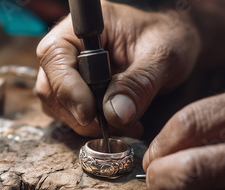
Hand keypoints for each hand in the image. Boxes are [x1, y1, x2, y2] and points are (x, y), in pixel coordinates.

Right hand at [36, 2, 199, 136]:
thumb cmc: (169, 39)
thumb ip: (139, 83)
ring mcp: (68, 70)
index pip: (55, 56)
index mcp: (84, 26)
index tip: (90, 114)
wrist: (174, 47)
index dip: (67, 88)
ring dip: (85, 124)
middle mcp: (68, 47)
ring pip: (56, 104)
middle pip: (50, 85)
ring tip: (123, 125)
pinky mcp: (74, 91)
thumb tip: (116, 114)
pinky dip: (89, 126)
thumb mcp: (163, 56)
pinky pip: (68, 114)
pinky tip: (117, 124)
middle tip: (113, 126)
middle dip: (78, 113)